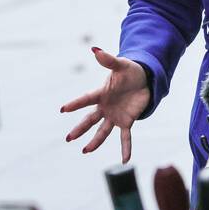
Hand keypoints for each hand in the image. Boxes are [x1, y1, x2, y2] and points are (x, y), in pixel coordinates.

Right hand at [61, 47, 150, 163]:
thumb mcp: (121, 65)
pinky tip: (125, 160)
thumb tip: (95, 49)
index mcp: (101, 93)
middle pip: (90, 120)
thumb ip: (108, 59)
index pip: (86, 99)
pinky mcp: (127, 122)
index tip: (63, 109)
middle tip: (68, 138)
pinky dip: (126, 148)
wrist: (145, 80)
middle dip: (80, 129)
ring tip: (85, 151)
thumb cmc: (130, 71)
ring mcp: (115, 116)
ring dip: (95, 142)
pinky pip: (125, 137)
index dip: (76, 104)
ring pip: (103, 131)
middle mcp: (105, 107)